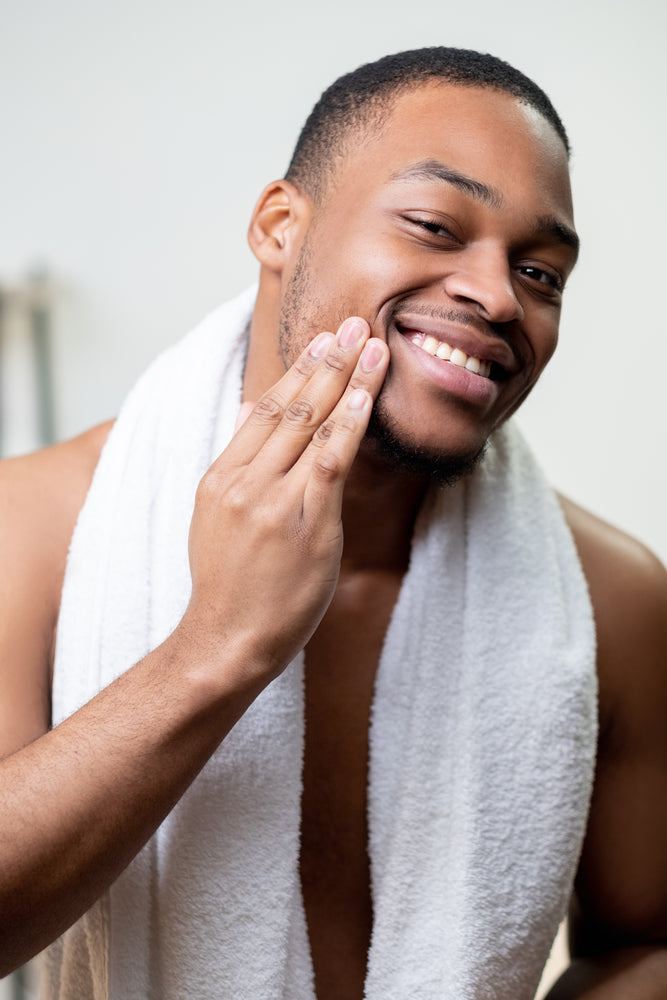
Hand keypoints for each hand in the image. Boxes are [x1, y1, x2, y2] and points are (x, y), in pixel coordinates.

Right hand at [184, 317, 388, 684]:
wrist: (226, 640)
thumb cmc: (228, 585)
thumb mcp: (215, 518)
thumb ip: (238, 465)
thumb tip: (250, 414)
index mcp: (220, 476)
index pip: (263, 408)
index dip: (297, 370)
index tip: (321, 340)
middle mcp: (244, 480)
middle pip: (290, 405)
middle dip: (325, 359)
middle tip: (352, 322)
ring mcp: (272, 499)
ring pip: (312, 423)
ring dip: (345, 378)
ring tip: (370, 343)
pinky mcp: (304, 522)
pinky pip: (330, 459)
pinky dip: (349, 421)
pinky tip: (366, 393)